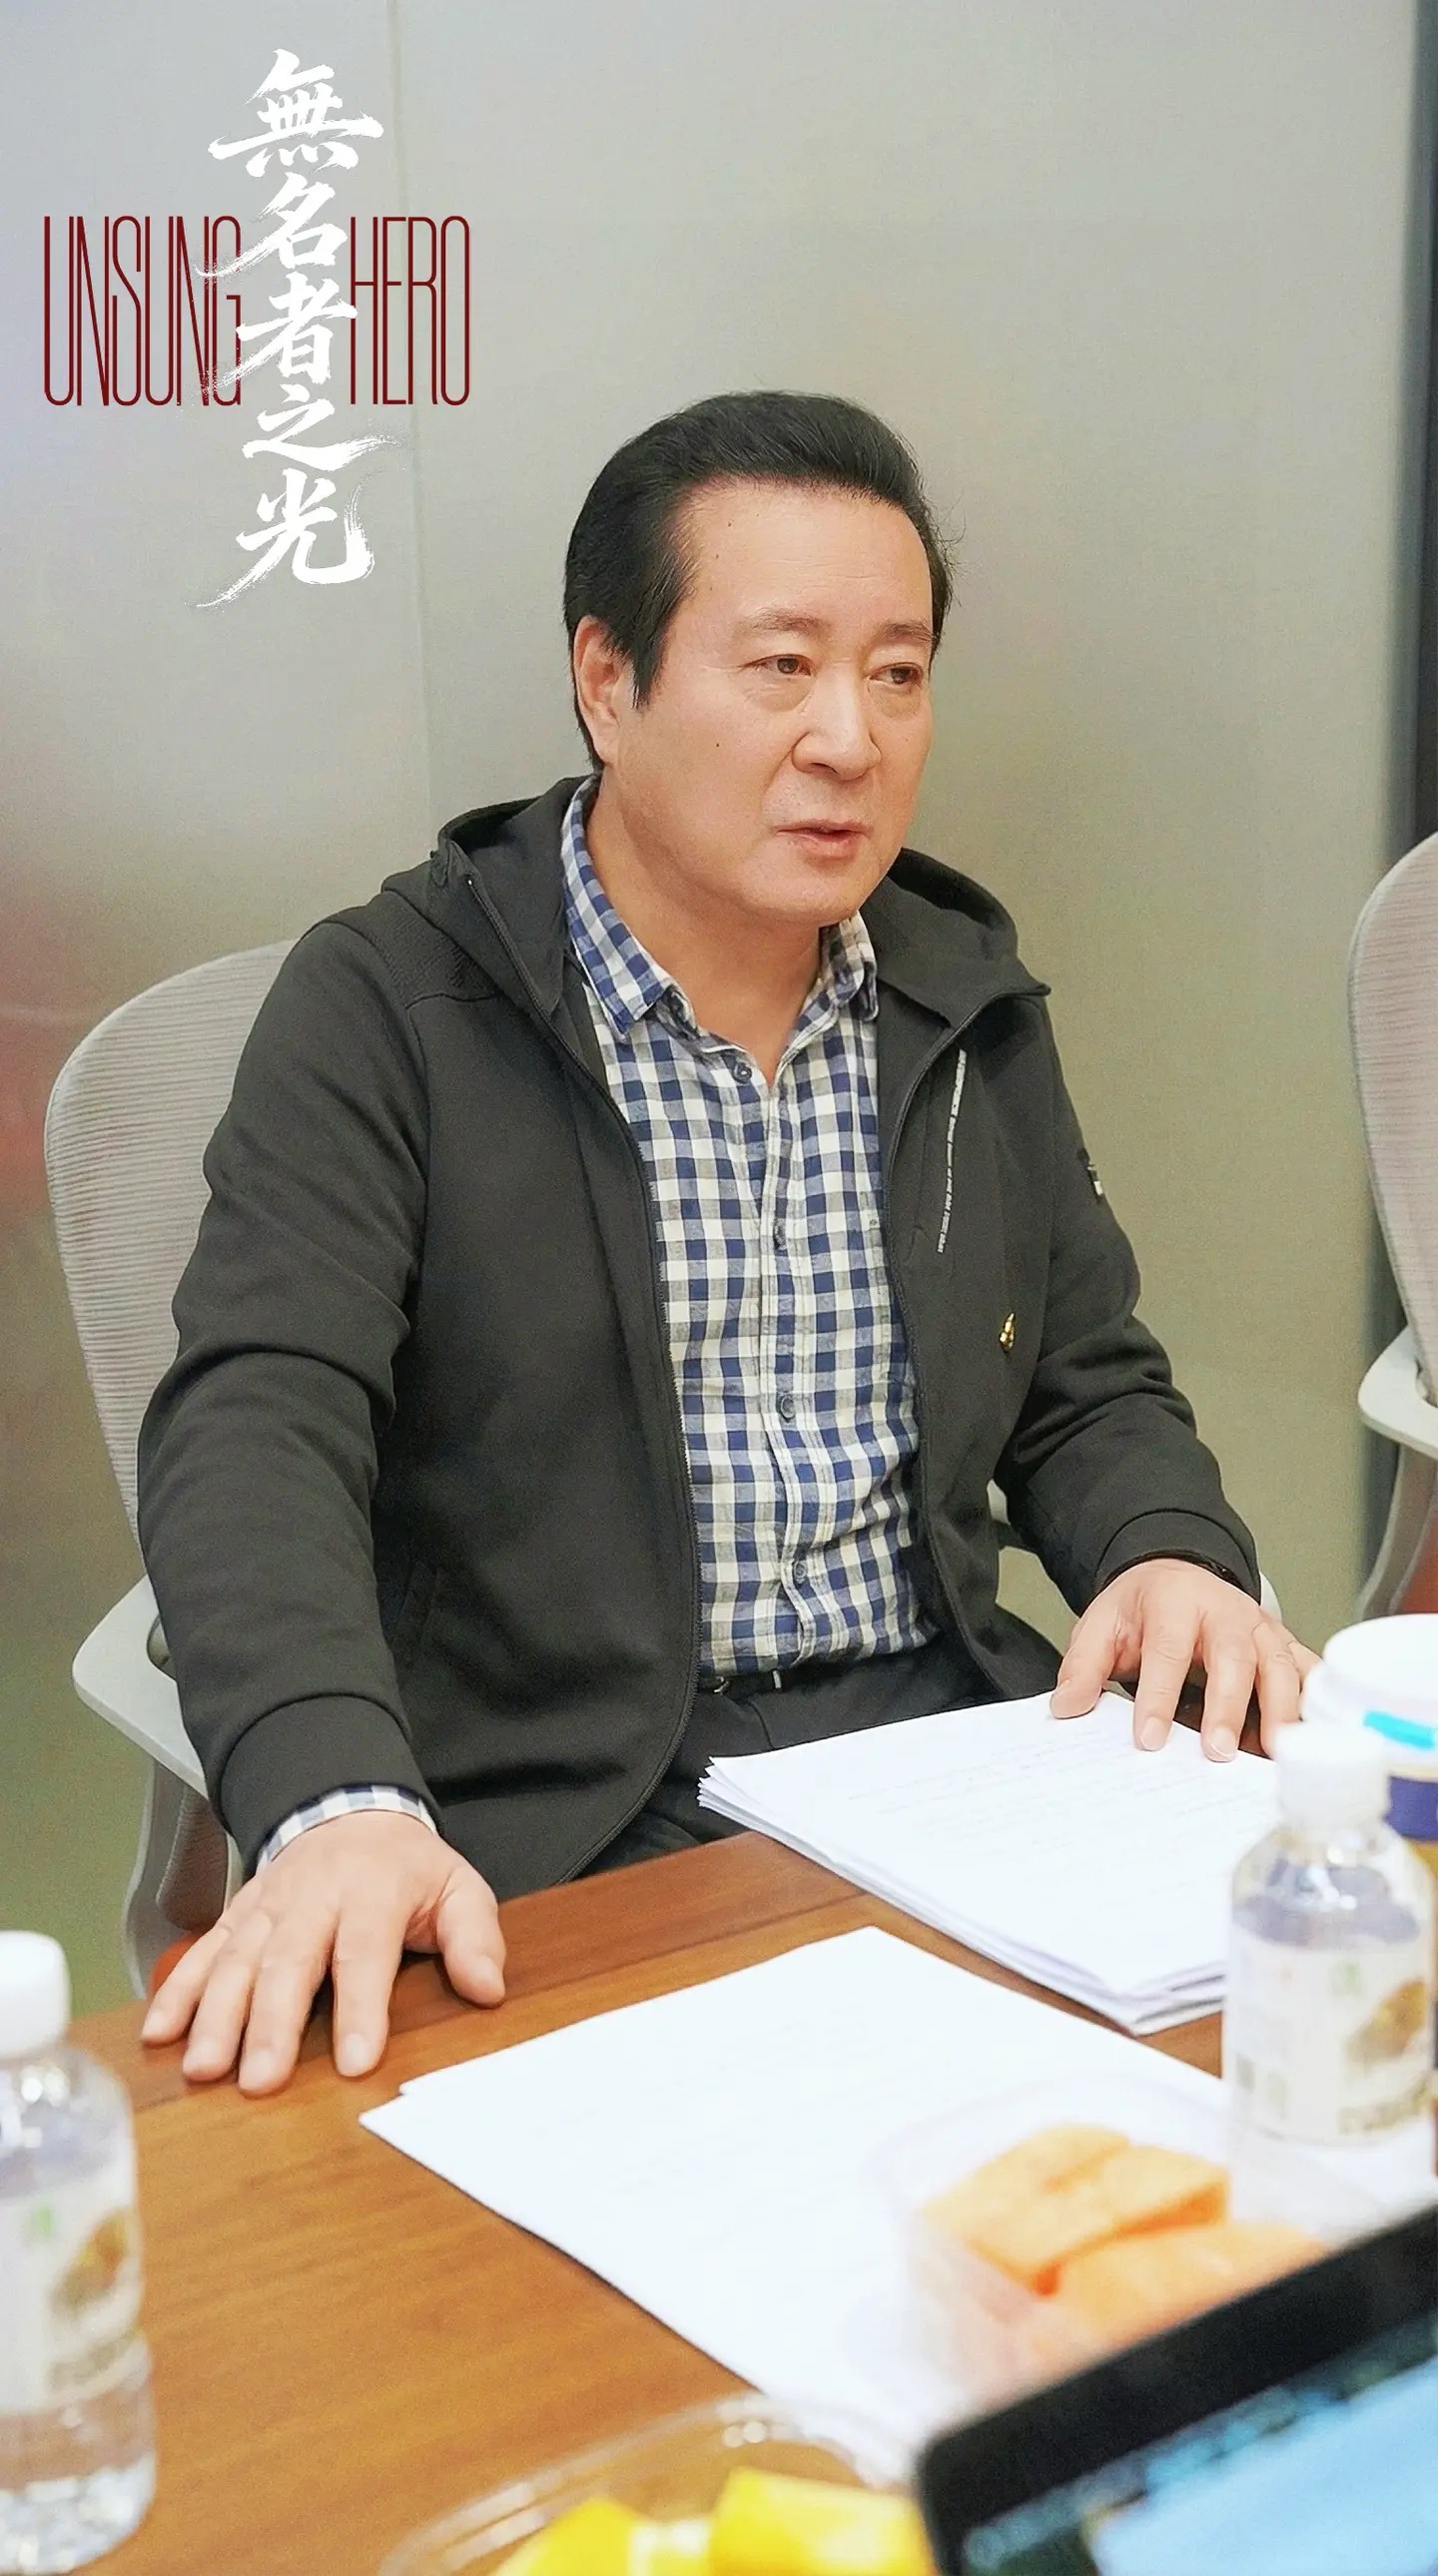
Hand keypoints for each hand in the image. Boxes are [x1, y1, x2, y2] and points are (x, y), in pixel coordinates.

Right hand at [140, 1811, 505, 2094]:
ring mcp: (267, 1906)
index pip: (364, 1952)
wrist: (348, 1806)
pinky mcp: (237, 1915)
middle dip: (272, 2024)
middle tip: (260, 2081)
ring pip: (236, 1960)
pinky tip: (158, 2033)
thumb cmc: (407, 1867)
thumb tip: (488, 1988)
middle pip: (288, 1962)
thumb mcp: (458, 1885)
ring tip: (203, 2069)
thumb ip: (475, 1936)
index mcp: (372, 1891)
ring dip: (215, 2015)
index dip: (359, 2008)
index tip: (353, 2061)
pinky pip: (202, 1951)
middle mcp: (312, 1897)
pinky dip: (176, 1991)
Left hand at [1049, 1559, 1317, 1759]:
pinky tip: (1315, 1738)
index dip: (1159, 1695)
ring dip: (1280, 1711)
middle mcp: (1226, 1611)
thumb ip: (1083, 1665)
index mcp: (1175, 1601)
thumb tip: (1067, 1706)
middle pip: (1234, 1657)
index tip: (1149, 1739)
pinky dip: (1314, 1703)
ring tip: (1273, 1754)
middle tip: (1218, 1751)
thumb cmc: (1143, 1609)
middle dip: (1228, 1705)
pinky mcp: (1284, 1645)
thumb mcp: (1102, 1625)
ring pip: (1280, 1665)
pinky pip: (1308, 1671)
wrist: (1178, 1574)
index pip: (1168, 1650)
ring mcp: (1261, 1628)